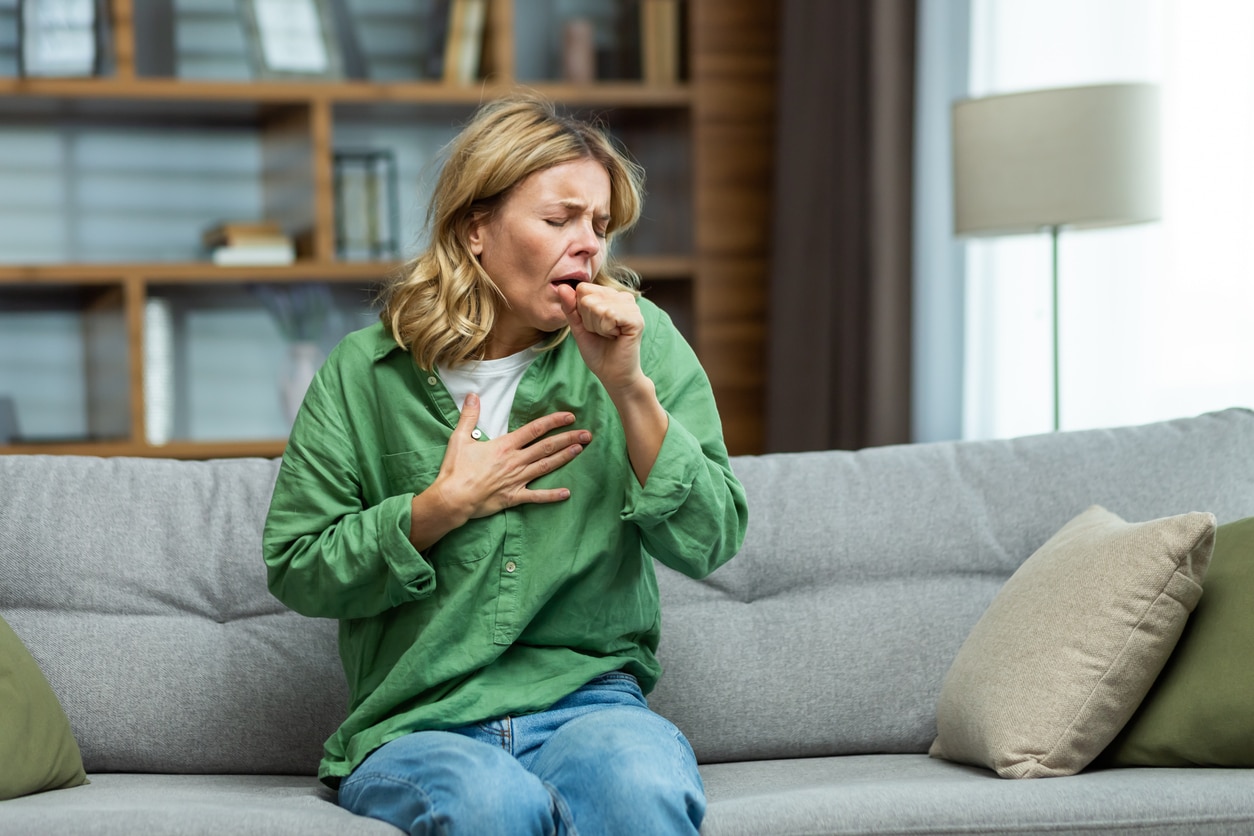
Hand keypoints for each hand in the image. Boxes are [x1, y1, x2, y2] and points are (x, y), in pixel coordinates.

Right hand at [409, 393, 589, 548]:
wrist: (453, 498)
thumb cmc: (456, 469)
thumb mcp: (460, 438)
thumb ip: (469, 416)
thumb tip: (473, 395)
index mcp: (505, 446)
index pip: (535, 429)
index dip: (554, 422)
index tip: (569, 416)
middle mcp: (515, 461)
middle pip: (547, 447)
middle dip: (568, 439)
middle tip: (587, 434)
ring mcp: (517, 479)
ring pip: (546, 467)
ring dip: (565, 458)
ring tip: (581, 450)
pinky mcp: (514, 497)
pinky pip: (537, 496)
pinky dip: (552, 495)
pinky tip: (567, 493)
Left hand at [557, 282, 646, 394]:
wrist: (613, 374)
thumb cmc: (597, 351)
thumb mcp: (578, 327)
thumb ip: (570, 307)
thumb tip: (561, 286)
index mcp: (610, 295)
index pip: (583, 289)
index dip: (581, 311)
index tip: (593, 326)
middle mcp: (623, 297)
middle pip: (588, 298)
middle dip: (589, 320)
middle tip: (602, 333)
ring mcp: (632, 307)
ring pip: (598, 306)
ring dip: (598, 327)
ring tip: (609, 336)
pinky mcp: (636, 319)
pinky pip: (609, 314)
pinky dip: (606, 330)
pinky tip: (616, 336)